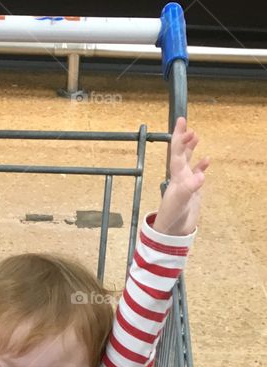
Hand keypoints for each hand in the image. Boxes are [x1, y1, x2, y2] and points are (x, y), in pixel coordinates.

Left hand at [153, 117, 209, 236]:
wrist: (172, 233)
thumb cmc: (172, 217)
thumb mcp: (180, 201)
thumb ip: (190, 188)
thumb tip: (201, 175)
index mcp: (176, 175)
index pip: (177, 152)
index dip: (180, 137)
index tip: (183, 122)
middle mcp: (180, 176)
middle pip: (181, 153)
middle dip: (184, 138)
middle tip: (186, 123)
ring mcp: (186, 183)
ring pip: (188, 162)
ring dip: (191, 149)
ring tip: (196, 136)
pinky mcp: (192, 192)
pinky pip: (197, 175)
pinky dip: (201, 167)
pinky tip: (206, 160)